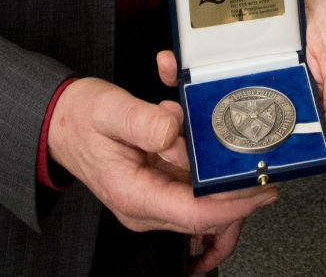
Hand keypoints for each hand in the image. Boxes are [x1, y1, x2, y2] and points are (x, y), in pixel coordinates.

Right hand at [47, 77, 276, 242]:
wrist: (60, 120)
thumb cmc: (80, 118)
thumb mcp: (110, 110)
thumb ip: (145, 122)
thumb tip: (176, 131)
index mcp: (134, 195)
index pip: (195, 214)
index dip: (233, 204)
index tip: (260, 188)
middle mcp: (147, 203)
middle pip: (206, 209)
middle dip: (238, 188)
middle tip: (266, 162)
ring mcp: (154, 193)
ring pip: (202, 192)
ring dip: (219, 164)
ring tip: (234, 132)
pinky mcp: (159, 179)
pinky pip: (190, 173)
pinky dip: (200, 149)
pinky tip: (196, 118)